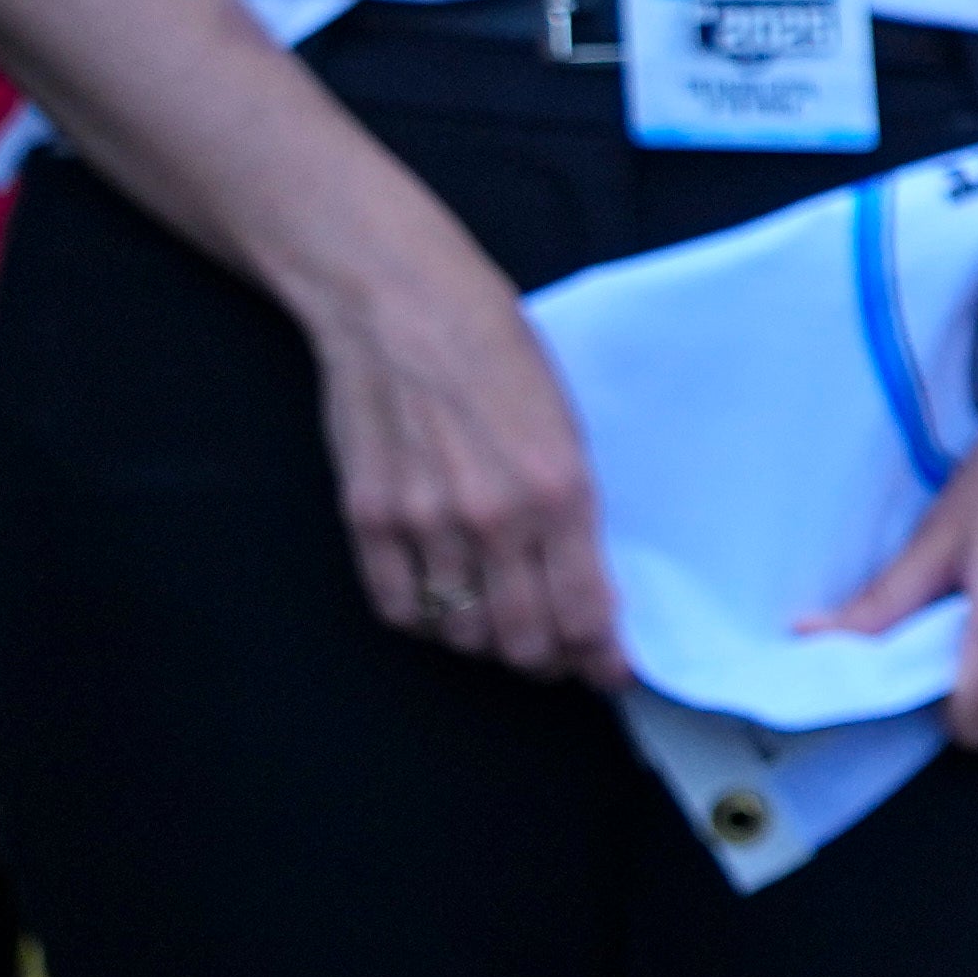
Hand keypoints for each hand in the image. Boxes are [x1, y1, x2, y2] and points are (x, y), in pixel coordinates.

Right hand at [314, 249, 615, 683]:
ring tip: (503, 632)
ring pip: (460, 632)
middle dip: (547, 661)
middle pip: (522, 639)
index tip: (610, 671)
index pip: (585, 609)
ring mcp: (424, 522)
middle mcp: (493, 518)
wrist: (404, 305)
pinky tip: (442, 608)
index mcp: (560, 489)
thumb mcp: (569, 421)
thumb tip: (589, 574)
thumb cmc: (500, 350)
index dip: (599, 656)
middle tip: (557, 657)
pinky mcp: (368, 518)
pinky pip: (397, 608)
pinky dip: (424, 622)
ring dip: (486, 644)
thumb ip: (575, 503)